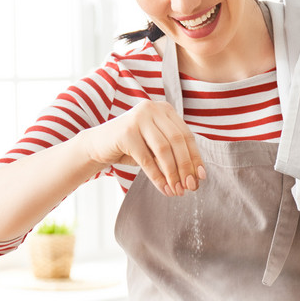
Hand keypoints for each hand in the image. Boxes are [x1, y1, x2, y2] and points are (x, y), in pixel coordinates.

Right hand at [83, 100, 205, 195]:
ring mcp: (138, 118)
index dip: (195, 157)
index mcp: (164, 110)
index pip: (186, 135)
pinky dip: (157, 177)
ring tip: (176, 191)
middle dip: (185, 167)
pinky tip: (163, 188)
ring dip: (172, 174)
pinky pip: (146, 159)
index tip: (200, 177)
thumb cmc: (131, 147)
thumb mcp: (155, 147)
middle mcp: (152, 109)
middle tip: (190, 187)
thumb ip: (174, 154)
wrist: (98, 145)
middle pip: (177, 141)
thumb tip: (196, 177)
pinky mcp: (126, 132)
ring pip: (164, 150)